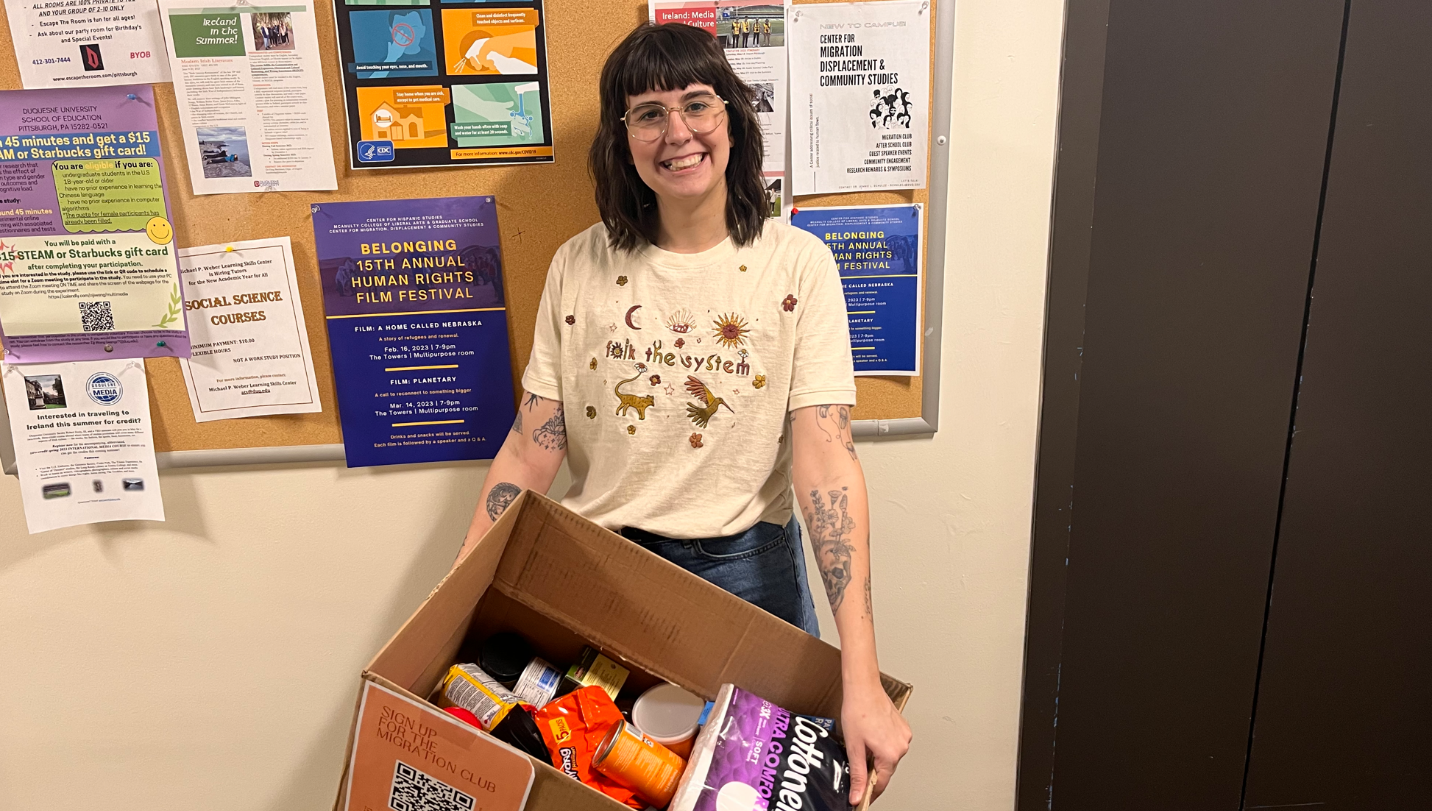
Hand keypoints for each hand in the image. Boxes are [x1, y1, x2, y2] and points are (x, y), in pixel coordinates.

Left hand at [841, 679, 911, 804]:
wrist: (863, 687)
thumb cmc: (857, 710)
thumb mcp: (853, 747)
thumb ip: (857, 774)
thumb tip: (857, 795)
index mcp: (890, 753)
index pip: (880, 784)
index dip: (869, 793)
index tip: (861, 798)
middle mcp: (902, 746)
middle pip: (885, 770)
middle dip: (871, 772)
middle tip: (856, 765)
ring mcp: (904, 736)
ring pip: (889, 757)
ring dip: (877, 758)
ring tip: (863, 744)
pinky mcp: (903, 728)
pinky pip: (893, 744)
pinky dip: (882, 745)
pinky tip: (871, 736)